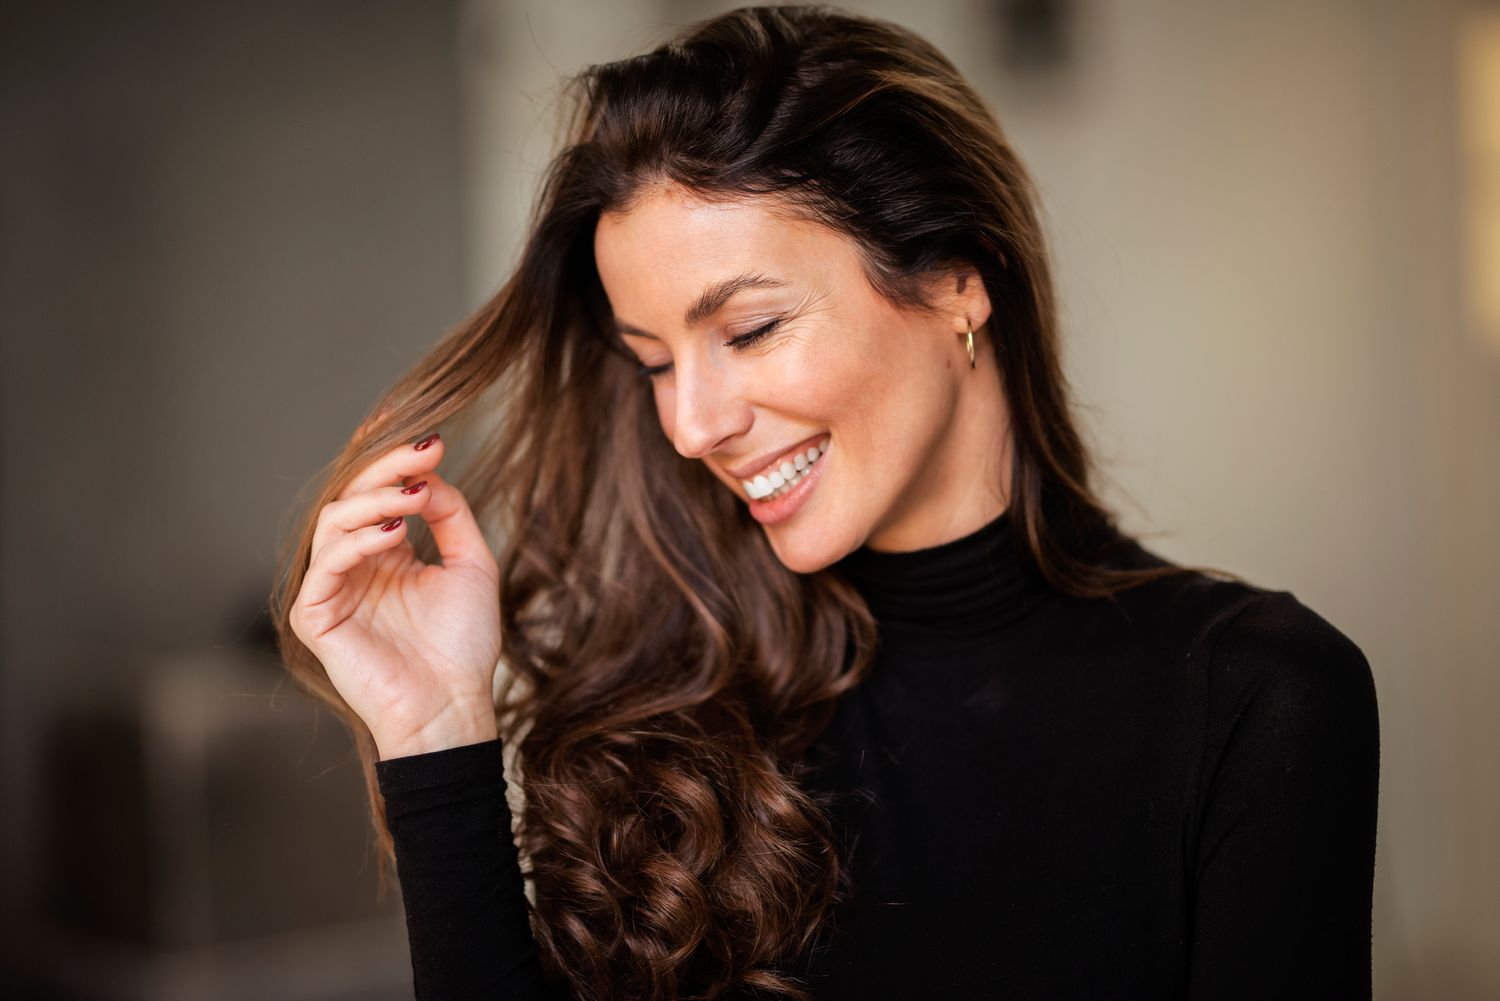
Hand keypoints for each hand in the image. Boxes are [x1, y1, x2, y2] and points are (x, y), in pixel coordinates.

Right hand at [289, 432, 501, 759]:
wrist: (453, 705)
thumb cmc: (464, 646)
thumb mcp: (471, 564)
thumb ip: (451, 514)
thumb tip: (428, 473)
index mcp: (385, 552)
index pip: (377, 492)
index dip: (392, 459)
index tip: (428, 434)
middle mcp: (354, 565)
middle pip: (354, 497)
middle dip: (388, 468)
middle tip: (425, 450)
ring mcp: (331, 588)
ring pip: (334, 521)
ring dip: (374, 500)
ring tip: (414, 493)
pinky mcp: (314, 616)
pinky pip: (325, 565)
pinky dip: (358, 541)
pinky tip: (394, 533)